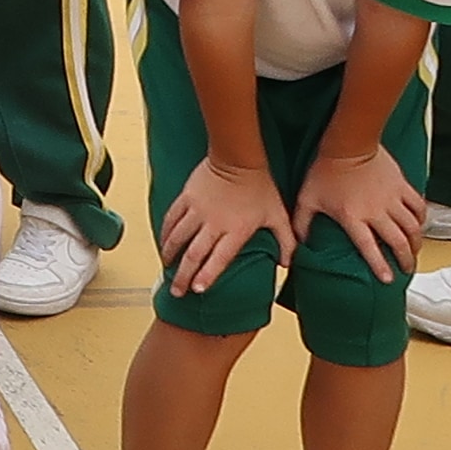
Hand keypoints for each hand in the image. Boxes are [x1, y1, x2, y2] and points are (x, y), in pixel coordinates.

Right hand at [155, 154, 289, 297]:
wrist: (238, 157)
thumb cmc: (260, 186)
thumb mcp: (277, 214)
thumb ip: (286, 240)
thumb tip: (287, 263)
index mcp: (235, 230)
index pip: (218, 259)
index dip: (206, 276)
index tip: (197, 290)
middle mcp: (213, 223)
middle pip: (193, 254)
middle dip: (183, 276)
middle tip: (177, 291)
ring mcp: (197, 210)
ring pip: (178, 238)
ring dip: (170, 256)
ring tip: (167, 268)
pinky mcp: (187, 198)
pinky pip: (171, 219)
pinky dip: (165, 233)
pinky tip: (163, 243)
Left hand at [298, 142, 426, 282]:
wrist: (348, 144)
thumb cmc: (325, 171)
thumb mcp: (307, 199)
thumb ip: (302, 223)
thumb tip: (299, 244)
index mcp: (353, 218)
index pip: (369, 248)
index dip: (380, 266)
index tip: (388, 279)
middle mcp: (376, 212)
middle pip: (398, 242)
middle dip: (405, 259)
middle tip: (407, 270)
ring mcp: (392, 199)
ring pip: (412, 227)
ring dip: (416, 242)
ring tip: (415, 252)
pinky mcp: (401, 186)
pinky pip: (418, 206)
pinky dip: (422, 218)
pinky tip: (420, 225)